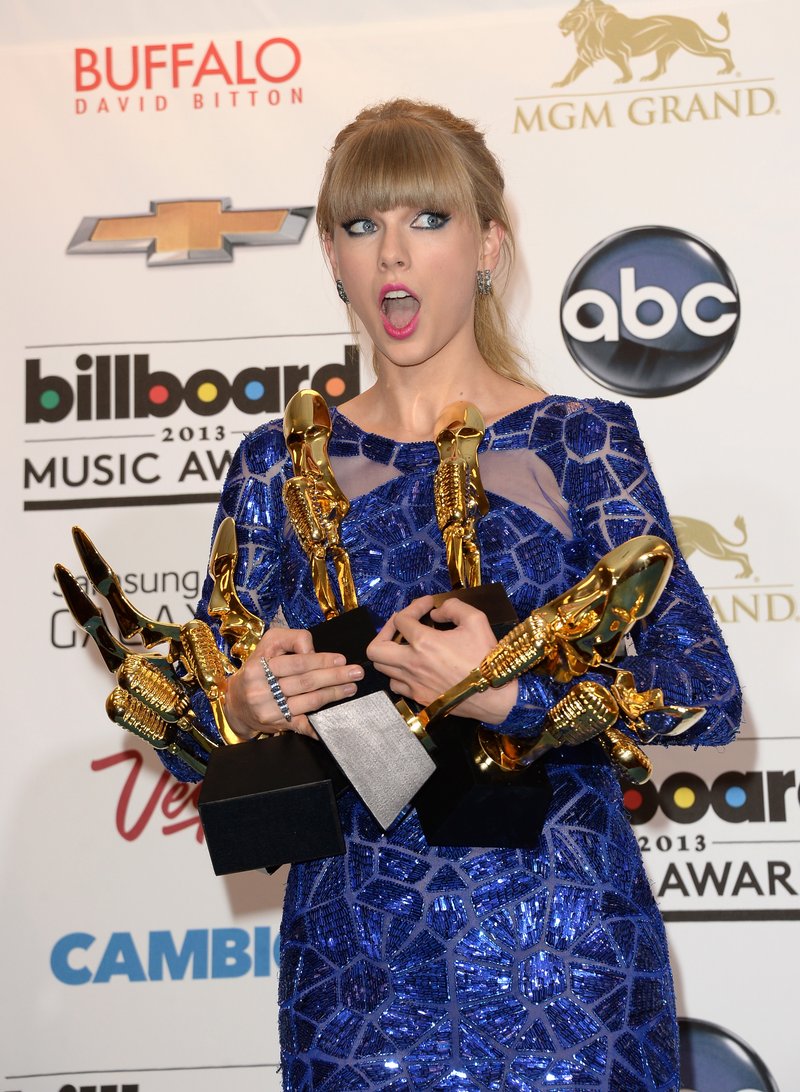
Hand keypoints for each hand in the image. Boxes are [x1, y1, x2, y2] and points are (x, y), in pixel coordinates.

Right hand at [224, 627, 363, 739]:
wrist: (236, 702)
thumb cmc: (258, 669)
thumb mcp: (269, 644)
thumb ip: (292, 639)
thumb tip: (313, 652)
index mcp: (259, 667)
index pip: (296, 663)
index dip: (321, 661)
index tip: (341, 660)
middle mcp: (261, 690)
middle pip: (305, 683)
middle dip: (334, 677)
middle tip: (355, 673)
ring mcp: (268, 710)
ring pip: (307, 702)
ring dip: (333, 695)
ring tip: (351, 688)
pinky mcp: (276, 725)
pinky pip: (302, 725)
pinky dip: (318, 724)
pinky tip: (334, 719)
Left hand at [367, 595, 517, 723]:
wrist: (495, 695)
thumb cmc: (486, 657)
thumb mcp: (476, 620)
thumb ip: (453, 607)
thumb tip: (435, 613)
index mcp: (424, 643)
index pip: (401, 619)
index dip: (413, 606)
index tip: (428, 605)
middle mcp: (412, 664)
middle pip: (375, 649)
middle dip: (385, 632)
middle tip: (402, 626)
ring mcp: (413, 684)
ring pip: (382, 668)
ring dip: (390, 653)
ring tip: (406, 646)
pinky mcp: (419, 698)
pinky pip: (396, 684)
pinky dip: (399, 673)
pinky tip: (414, 666)